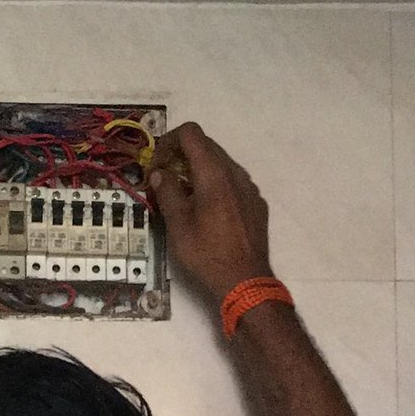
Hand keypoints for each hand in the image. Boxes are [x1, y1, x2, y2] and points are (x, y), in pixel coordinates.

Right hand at [147, 122, 271, 302]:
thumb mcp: (178, 226)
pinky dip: (216, 185)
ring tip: (185, 197)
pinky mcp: (257, 203)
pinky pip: (233, 182)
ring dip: (199, 171)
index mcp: (214, 173)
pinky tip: (208, 211)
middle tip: (165, 180)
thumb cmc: (207, 254)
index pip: (191, 133)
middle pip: (206, 145)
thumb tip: (160, 173)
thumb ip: (168, 192)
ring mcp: (250, 188)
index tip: (157, 165)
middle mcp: (236, 173)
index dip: (168, 141)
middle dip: (182, 156)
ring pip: (221, 164)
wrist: (246, 282)